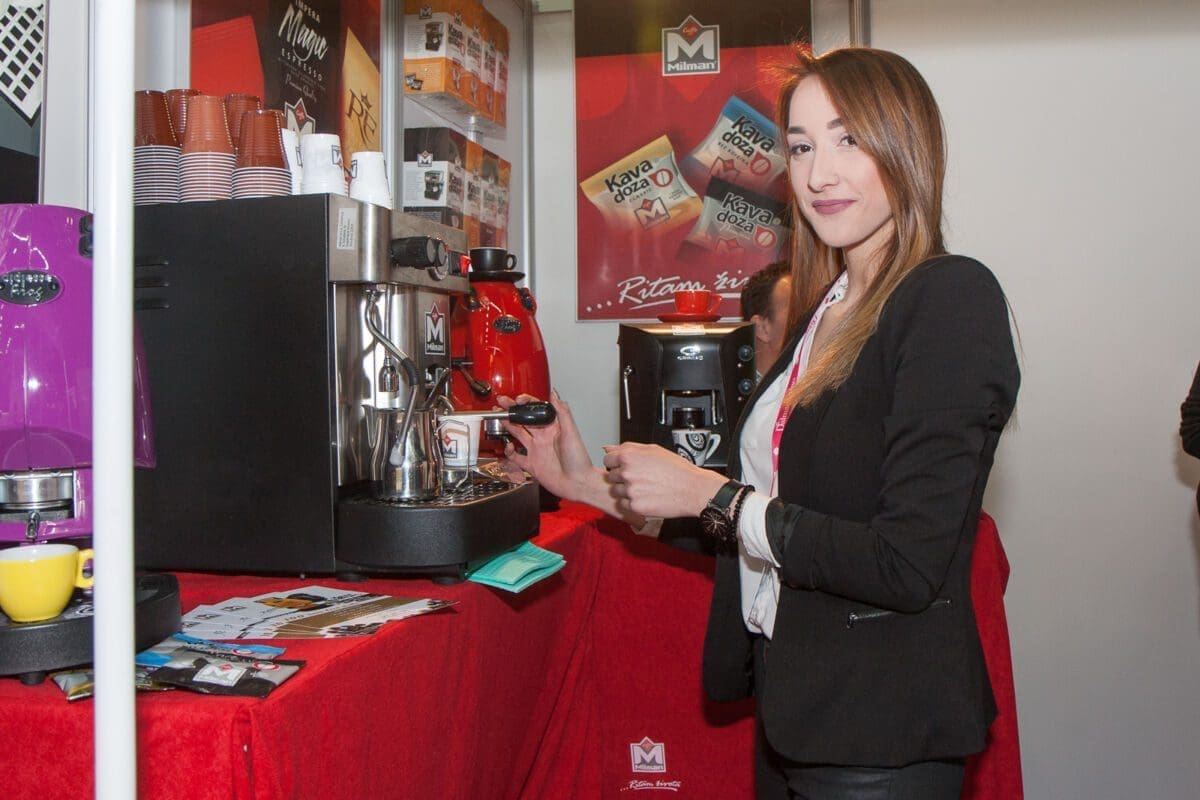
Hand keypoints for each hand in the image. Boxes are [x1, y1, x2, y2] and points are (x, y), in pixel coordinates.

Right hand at [497, 390, 599, 502]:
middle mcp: (543, 438)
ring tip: (499, 416)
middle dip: (512, 410)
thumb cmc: (579, 460)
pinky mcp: (532, 465)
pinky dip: (509, 452)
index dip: (526, 403)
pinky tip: (509, 446)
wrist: (578, 483)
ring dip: (508, 425)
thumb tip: (554, 394)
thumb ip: (562, 412)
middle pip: (524, 420)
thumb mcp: (572, 432)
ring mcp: (536, 451)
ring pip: (518, 434)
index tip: (518, 399)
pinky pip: (516, 457)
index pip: (537, 411)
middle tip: (502, 402)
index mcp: (553, 428)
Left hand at [601, 442, 726, 518]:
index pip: (607, 459)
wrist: (692, 489)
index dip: (616, 463)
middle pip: (611, 476)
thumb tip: (608, 448)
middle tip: (640, 478)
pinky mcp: (635, 506)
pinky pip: (624, 504)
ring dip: (626, 491)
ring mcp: (630, 491)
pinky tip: (646, 497)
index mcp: (629, 456)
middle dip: (622, 477)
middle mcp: (627, 473)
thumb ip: (628, 448)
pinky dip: (632, 503)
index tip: (625, 467)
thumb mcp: (653, 449)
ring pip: (616, 491)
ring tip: (644, 488)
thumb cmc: (676, 469)